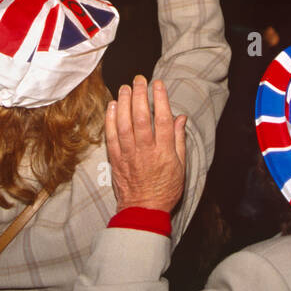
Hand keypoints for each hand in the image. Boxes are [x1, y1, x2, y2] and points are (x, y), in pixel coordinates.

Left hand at [105, 76, 187, 213]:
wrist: (143, 210)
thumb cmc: (165, 189)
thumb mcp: (180, 166)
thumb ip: (179, 140)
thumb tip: (180, 117)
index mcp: (163, 151)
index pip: (162, 119)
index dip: (160, 99)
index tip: (158, 84)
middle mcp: (145, 150)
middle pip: (141, 117)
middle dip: (140, 95)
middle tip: (139, 80)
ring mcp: (128, 154)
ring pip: (124, 123)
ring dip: (124, 102)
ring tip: (125, 87)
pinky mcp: (115, 159)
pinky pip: (111, 136)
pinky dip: (110, 119)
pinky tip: (113, 105)